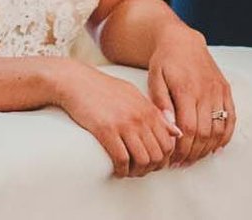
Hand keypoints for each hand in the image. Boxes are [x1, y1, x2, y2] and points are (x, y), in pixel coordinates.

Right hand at [52, 61, 177, 177]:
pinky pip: (121, 159)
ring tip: (129, 171)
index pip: (168, 144)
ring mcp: (123, 124)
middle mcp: (140, 117)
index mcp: (148, 109)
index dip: (163, 160)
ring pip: (142, 160)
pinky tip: (117, 170)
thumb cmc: (102, 88)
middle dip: (150, 168)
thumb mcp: (133, 95)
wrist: (75, 81)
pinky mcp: (106, 130)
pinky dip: (122, 171)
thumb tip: (176, 133)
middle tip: (140, 170)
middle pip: (157, 155)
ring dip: (137, 172)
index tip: (153, 164)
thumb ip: (155, 113)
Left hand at [147, 25, 234, 165]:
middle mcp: (206, 91)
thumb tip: (170, 128)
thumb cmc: (164, 61)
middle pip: (205, 132)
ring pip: (219, 129)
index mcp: (186, 89)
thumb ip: (161, 102)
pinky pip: (231, 118)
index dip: (182, 148)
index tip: (173, 158)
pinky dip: (225, 136)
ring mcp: (219, 91)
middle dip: (193, 152)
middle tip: (182, 163)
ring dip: (208, 148)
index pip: (188, 128)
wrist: (182, 41)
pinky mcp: (226, 91)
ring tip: (195, 157)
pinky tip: (214, 147)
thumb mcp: (155, 78)